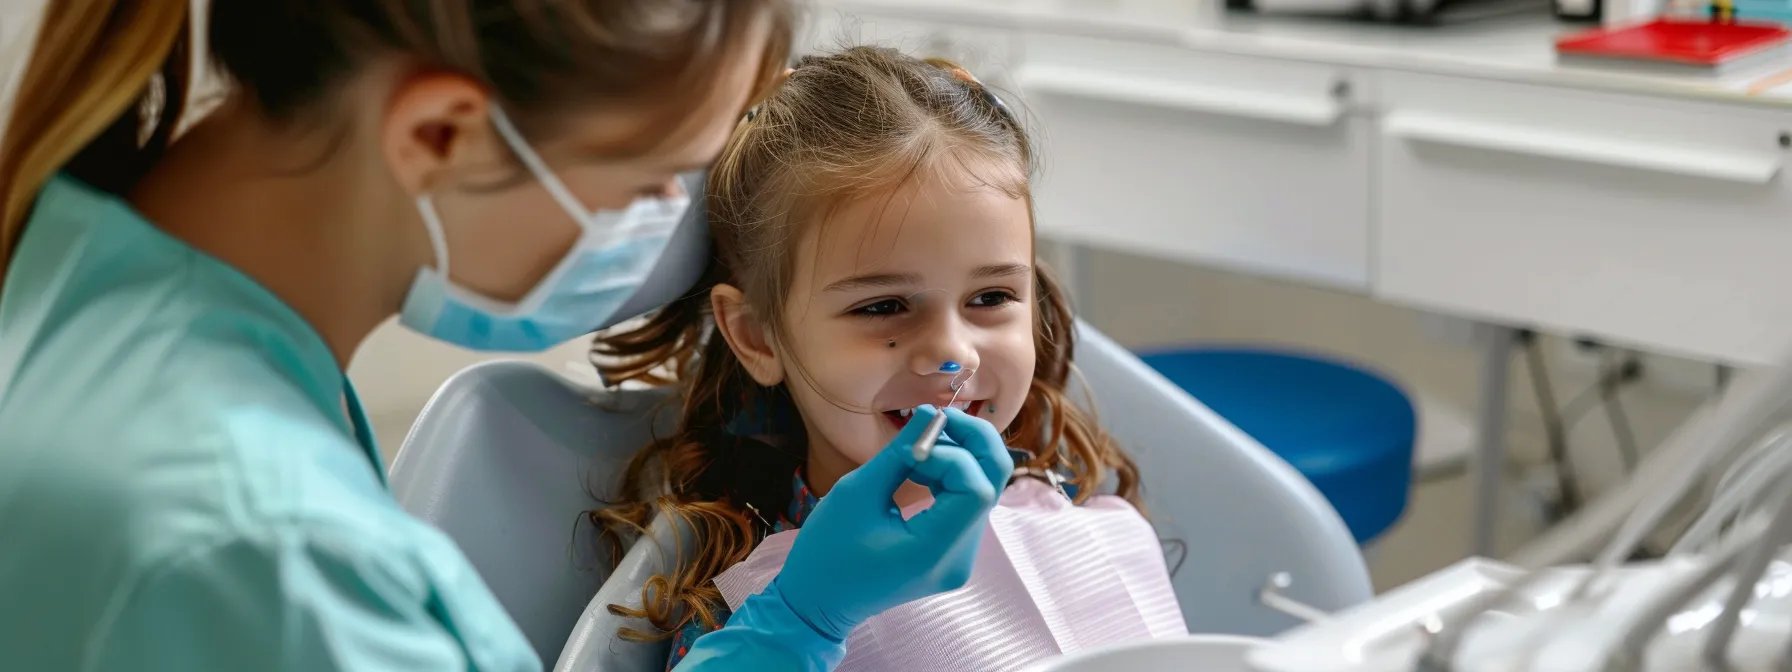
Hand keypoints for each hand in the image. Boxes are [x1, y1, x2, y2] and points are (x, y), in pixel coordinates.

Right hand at [772, 405, 1014, 640]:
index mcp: (934, 552)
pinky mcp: (953, 552)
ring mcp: (960, 559)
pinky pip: (966, 503)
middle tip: (936, 420)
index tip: (912, 444)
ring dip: (957, 457)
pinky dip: (950, 476)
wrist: (819, 603)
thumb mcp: (856, 493)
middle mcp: (959, 559)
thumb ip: (899, 453)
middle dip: (972, 443)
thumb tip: (930, 413)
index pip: (975, 489)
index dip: (952, 454)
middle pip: (992, 485)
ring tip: (914, 452)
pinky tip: (919, 469)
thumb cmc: (826, 552)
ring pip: (983, 489)